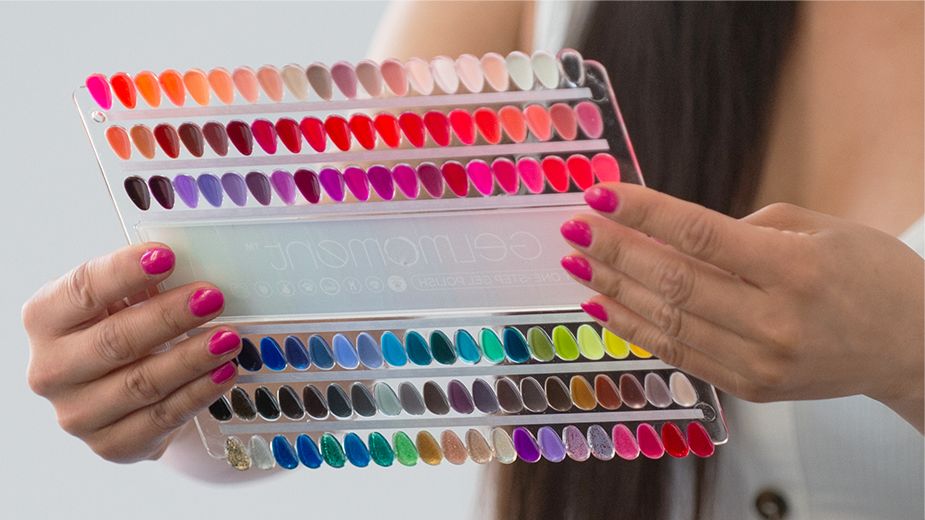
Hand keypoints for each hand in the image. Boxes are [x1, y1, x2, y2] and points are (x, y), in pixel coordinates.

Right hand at [23, 244, 240, 461]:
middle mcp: (51, 369)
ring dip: (192, 358)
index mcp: (46, 318)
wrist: (121, 397)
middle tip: (212, 298)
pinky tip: (224, 372)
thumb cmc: (122, 330)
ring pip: (142, 383)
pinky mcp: (111, 444)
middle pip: (115, 341)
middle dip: (169, 317)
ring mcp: (78, 413)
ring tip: (229, 338)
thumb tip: (194, 260)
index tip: (166, 256)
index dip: (124, 272)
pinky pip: (162, 417)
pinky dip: (198, 393)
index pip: (83, 290)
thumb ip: (147, 282)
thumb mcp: (124, 300)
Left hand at [560, 184, 923, 430]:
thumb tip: (668, 235)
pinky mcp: (750, 387)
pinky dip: (635, 328)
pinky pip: (679, 354)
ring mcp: (761, 362)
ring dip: (614, 289)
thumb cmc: (868, 274)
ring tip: (577, 262)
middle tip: (574, 228)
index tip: (599, 193)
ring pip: (668, 321)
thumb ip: (743, 230)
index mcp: (796, 269)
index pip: (700, 236)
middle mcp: (775, 320)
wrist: (911, 346)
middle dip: (615, 250)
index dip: (643, 213)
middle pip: (673, 280)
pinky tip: (604, 304)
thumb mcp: (819, 229)